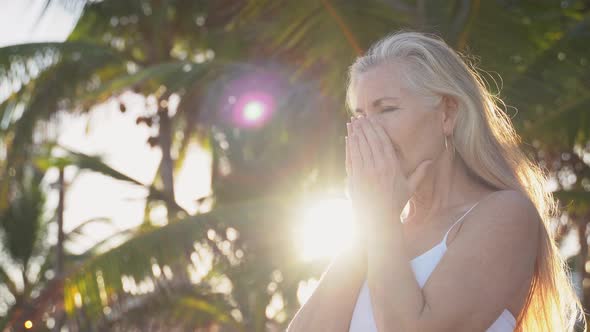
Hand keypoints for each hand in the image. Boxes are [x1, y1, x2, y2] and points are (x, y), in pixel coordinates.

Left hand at [345, 115, 432, 236]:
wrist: (377, 219)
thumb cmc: (395, 203)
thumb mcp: (410, 188)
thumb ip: (420, 173)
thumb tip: (431, 161)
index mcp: (391, 167)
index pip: (383, 142)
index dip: (377, 129)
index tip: (372, 119)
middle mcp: (377, 167)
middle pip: (370, 141)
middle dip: (364, 127)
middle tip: (360, 116)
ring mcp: (364, 172)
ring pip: (359, 147)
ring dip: (355, 133)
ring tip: (352, 122)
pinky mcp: (354, 178)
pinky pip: (351, 158)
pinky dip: (349, 146)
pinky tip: (349, 138)